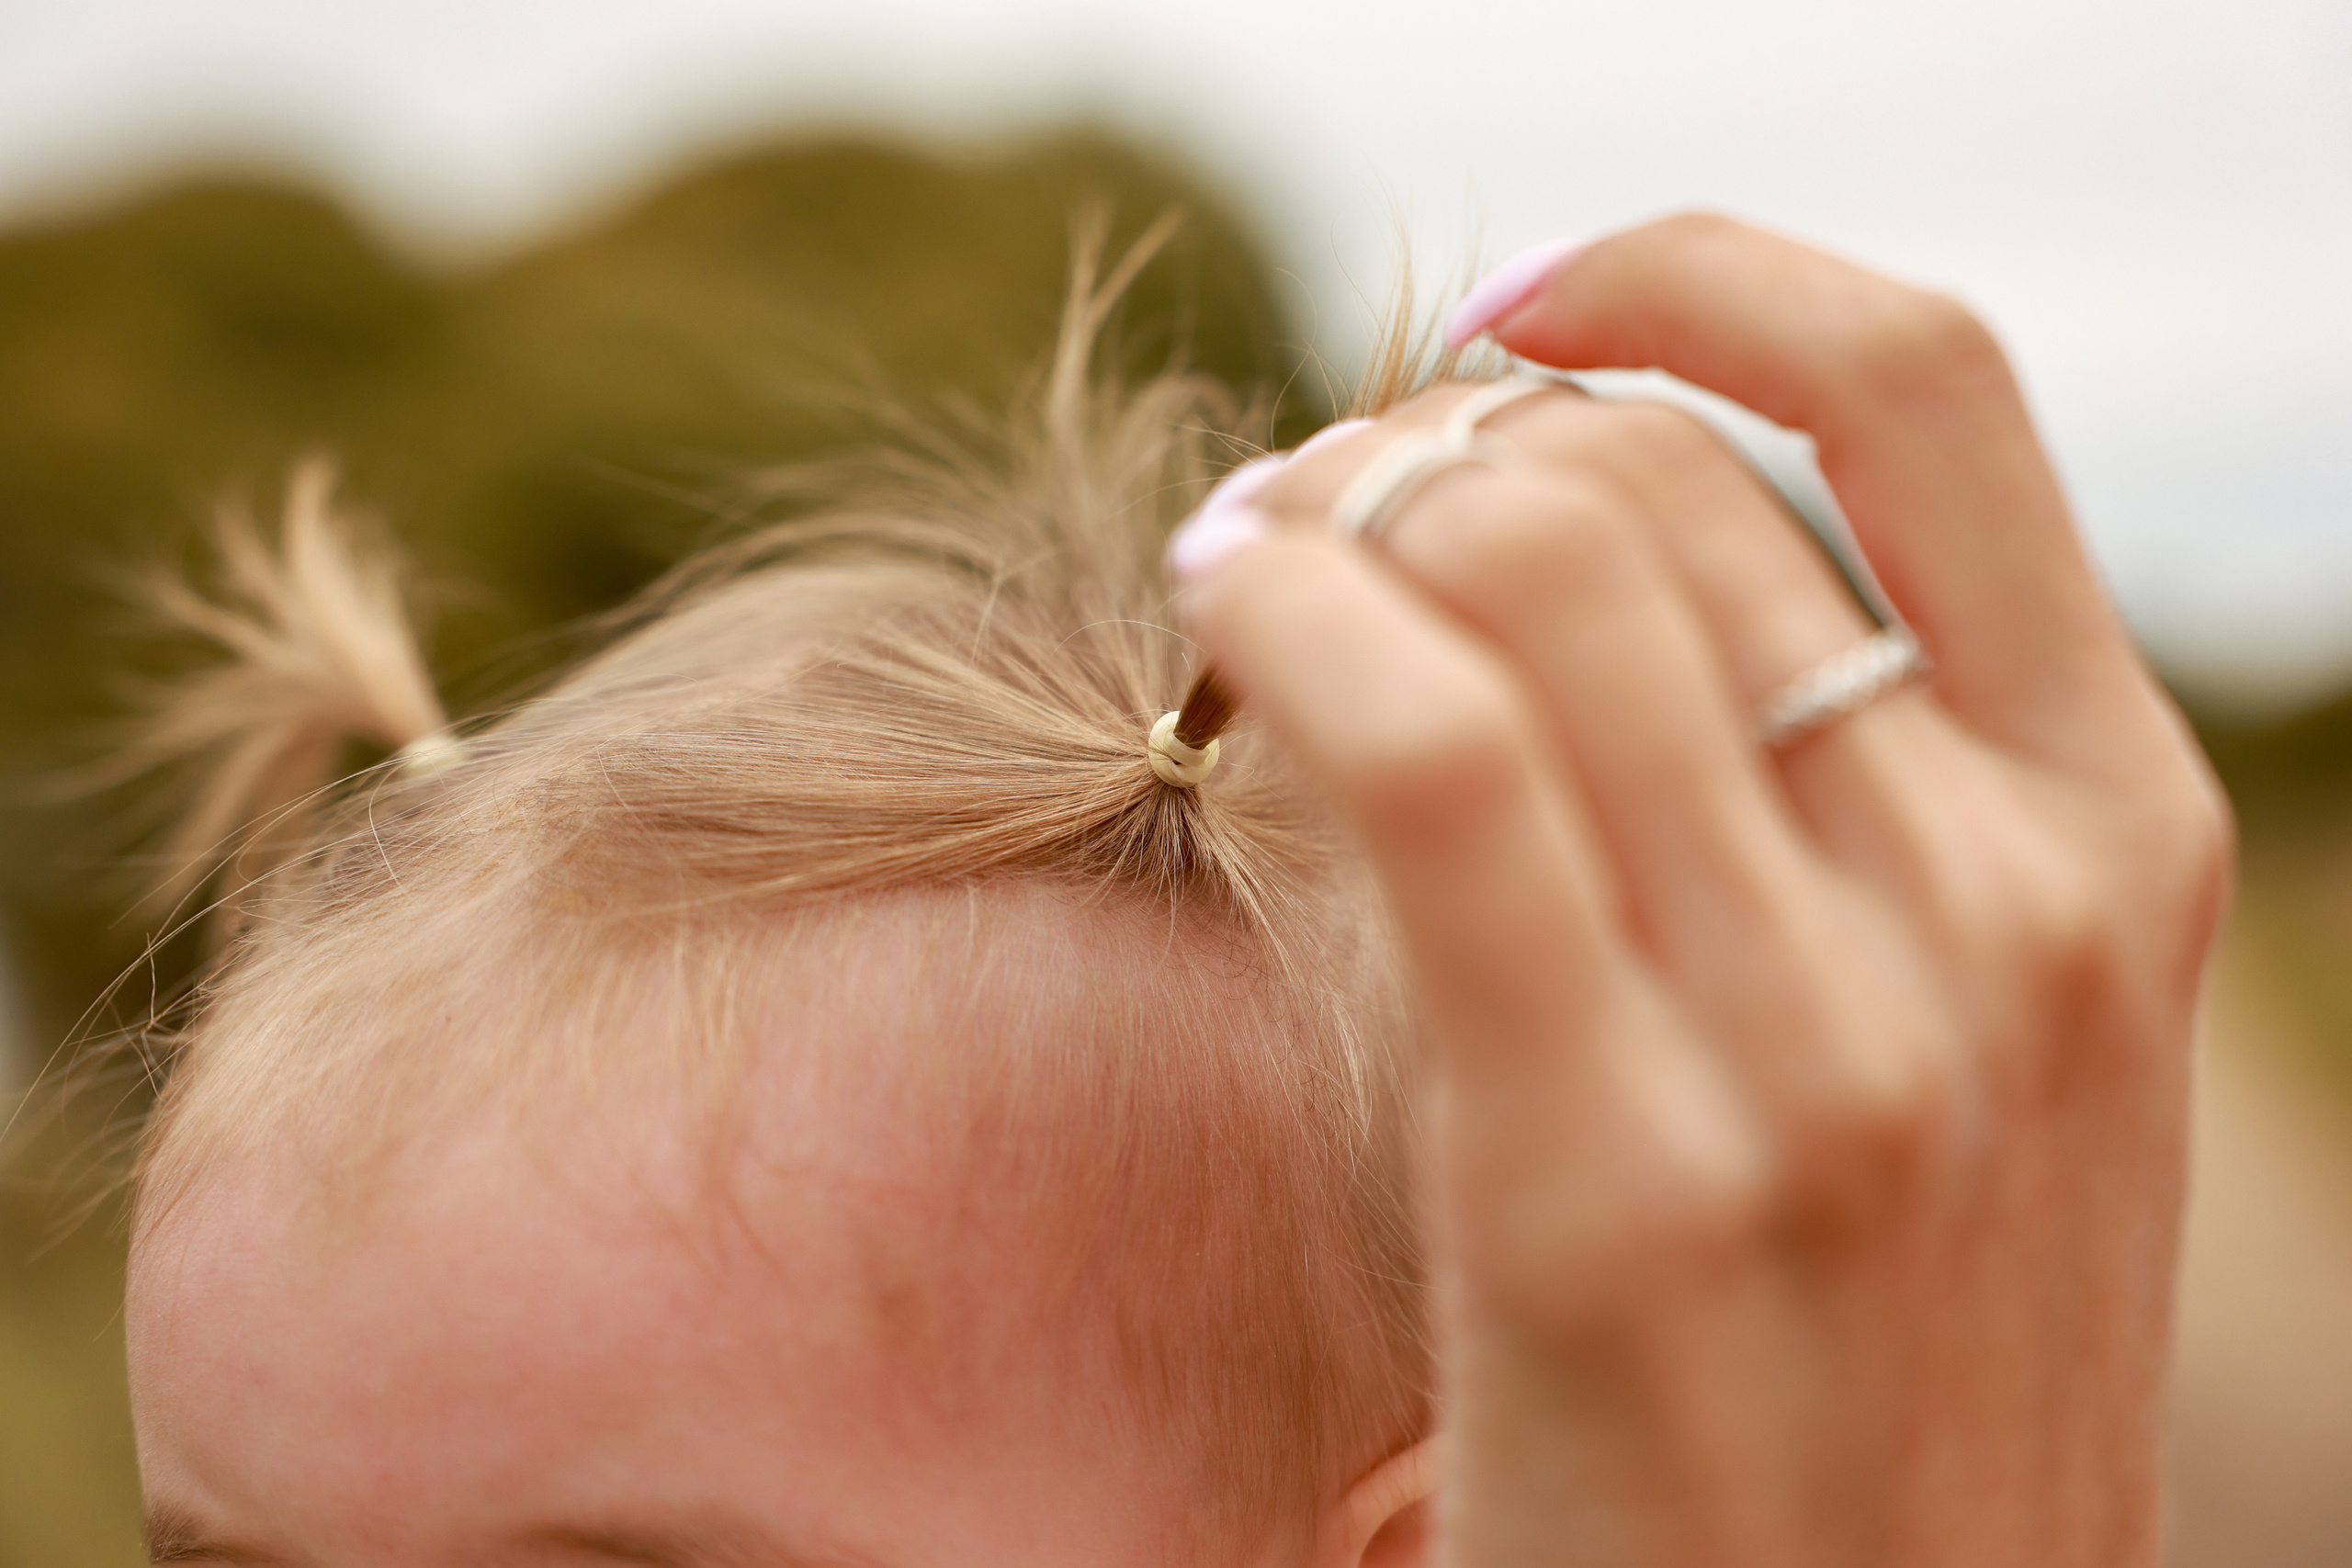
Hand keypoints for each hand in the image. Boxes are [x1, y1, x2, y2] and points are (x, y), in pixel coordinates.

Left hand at [1182, 215, 2231, 1566]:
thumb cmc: (1876, 1368)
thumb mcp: (1971, 1054)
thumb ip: (1859, 813)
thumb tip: (1609, 563)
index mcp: (2113, 841)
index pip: (1927, 385)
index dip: (1699, 278)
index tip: (1529, 307)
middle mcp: (2000, 911)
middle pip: (1650, 478)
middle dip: (1431, 438)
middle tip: (1312, 509)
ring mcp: (1831, 1053)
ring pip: (1528, 568)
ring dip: (1329, 508)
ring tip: (1250, 566)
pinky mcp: (1614, 1186)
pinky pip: (1428, 753)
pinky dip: (1290, 620)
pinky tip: (1218, 621)